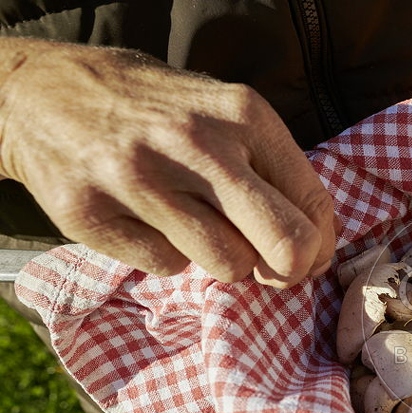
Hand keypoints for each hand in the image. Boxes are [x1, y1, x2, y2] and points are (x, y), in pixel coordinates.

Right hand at [0, 39, 336, 287]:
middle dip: (289, 270)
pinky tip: (149, 221)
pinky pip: (166, 267)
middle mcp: (196, 144)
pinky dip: (167, 255)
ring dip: (223, 261)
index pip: (313, 204)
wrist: (41, 92)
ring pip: (229, 266)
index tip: (308, 256)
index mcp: (242, 114)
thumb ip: (272, 169)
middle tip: (271, 269)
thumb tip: (315, 246)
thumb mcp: (224, 113)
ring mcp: (140, 179)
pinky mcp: (93, 213)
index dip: (319, 246)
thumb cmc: (155, 110)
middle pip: (285, 244)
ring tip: (198, 227)